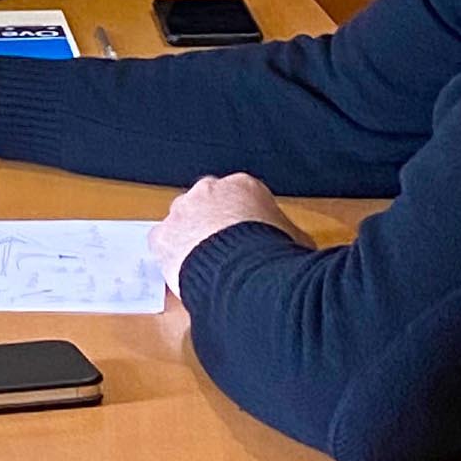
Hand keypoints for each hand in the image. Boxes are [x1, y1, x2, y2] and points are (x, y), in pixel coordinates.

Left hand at [150, 174, 312, 300]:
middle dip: (215, 225)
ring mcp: (182, 212)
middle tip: (227, 253)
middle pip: (208, 205)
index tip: (247, 237)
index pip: (240, 197)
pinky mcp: (163, 235)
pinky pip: (164, 243)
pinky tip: (188, 272)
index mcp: (244, 186)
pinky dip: (173, 256)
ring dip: (193, 239)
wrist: (246, 273)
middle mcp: (208, 191)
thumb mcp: (297, 241)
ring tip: (209, 268)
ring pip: (183, 222)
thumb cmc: (275, 255)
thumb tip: (296, 248)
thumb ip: (289, 235)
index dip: (244, 220)